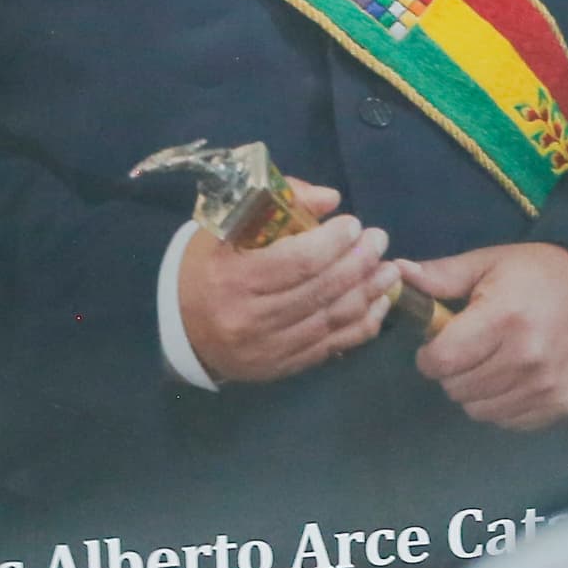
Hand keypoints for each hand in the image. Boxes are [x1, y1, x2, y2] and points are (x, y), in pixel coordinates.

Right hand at [176, 176, 394, 383]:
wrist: (178, 327)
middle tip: (378, 241)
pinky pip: (331, 346)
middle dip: (358, 262)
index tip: (353, 225)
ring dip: (368, 293)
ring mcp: (267, 348)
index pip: (296, 261)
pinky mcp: (280, 367)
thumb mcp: (228, 225)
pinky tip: (378, 304)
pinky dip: (361, 325)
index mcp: (233, 278)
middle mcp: (250, 318)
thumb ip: (279, 202)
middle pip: (320, 290)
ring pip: (331, 320)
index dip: (333, 242)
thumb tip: (330, 199)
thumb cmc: (206, 265)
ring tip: (389, 270)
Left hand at [401, 241, 567, 430]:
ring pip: (480, 411)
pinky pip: (509, 422)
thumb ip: (441, 276)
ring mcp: (547, 386)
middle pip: (457, 389)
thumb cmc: (534, 273)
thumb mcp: (487, 263)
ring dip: (476, 391)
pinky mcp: (562, 404)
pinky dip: (502, 406)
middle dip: (452, 372)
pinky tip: (513, 379)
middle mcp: (527, 358)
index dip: (429, 357)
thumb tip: (395, 273)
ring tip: (491, 364)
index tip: (436, 345)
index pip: (442, 361)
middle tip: (469, 351)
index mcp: (504, 319)